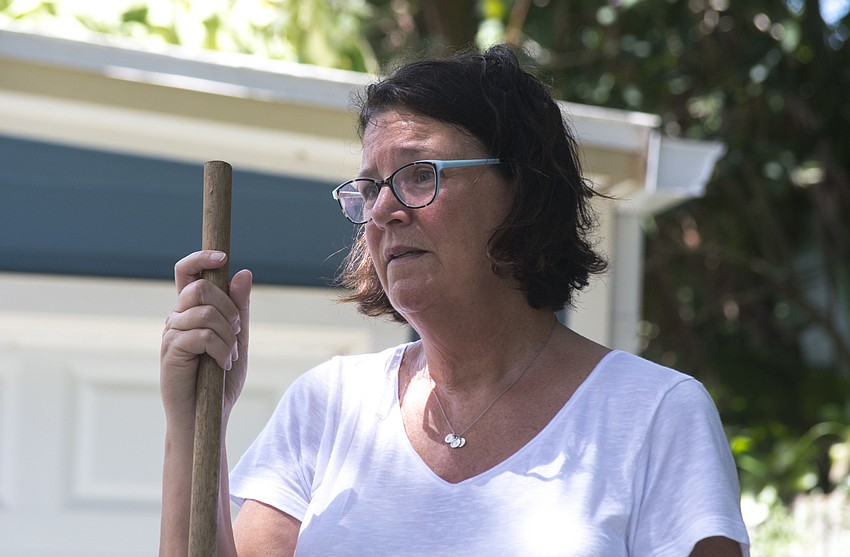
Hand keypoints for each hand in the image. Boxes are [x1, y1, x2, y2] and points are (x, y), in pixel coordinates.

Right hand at [160, 250, 251, 425]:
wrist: (207, 416)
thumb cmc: (220, 379)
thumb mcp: (238, 338)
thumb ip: (239, 307)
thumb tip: (243, 272)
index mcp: (192, 310)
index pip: (188, 272)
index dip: (201, 258)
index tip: (222, 256)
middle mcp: (177, 317)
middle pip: (200, 287)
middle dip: (228, 307)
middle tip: (236, 331)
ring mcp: (171, 334)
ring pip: (204, 312)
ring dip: (227, 335)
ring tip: (229, 356)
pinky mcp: (171, 352)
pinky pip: (202, 335)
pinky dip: (221, 349)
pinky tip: (222, 364)